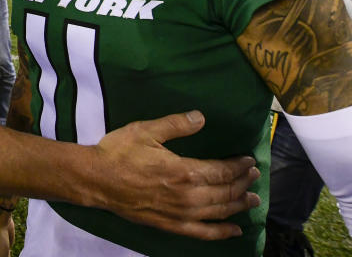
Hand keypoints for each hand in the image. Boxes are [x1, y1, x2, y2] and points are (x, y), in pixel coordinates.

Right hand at [88, 111, 260, 239]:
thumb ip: (177, 124)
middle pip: (224, 192)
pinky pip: (202, 233)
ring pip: (218, 212)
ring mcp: (179, 214)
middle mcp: (187, 196)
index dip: (238, 166)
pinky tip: (234, 231)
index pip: (221, 171)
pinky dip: (221, 233)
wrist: (96, 180)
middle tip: (255, 176)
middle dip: (243, 183)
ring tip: (252, 199)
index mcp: (184, 171)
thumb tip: (201, 117)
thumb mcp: (147, 130)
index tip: (249, 160)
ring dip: (238, 205)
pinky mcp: (170, 226)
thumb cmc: (120, 152)